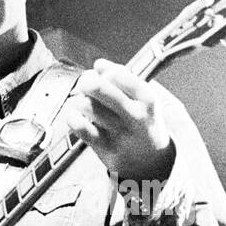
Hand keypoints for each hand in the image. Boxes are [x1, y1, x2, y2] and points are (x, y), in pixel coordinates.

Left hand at [67, 59, 177, 189]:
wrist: (153, 161)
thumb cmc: (143, 123)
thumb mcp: (143, 98)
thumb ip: (123, 77)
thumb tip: (99, 64)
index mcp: (146, 98)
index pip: (117, 74)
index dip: (104, 71)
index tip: (102, 75)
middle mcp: (134, 115)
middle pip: (98, 87)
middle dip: (86, 81)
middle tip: (85, 85)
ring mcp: (119, 132)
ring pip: (86, 106)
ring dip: (79, 101)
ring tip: (84, 104)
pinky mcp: (104, 147)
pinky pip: (79, 127)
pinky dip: (72, 118)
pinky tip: (77, 117)